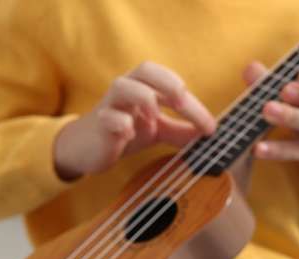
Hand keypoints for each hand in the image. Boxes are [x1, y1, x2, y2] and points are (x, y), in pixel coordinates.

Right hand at [54, 61, 215, 180]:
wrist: (88, 148)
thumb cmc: (124, 131)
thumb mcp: (157, 130)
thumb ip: (180, 131)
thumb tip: (209, 135)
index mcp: (144, 87)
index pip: (170, 85)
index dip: (193, 104)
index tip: (210, 127)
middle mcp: (127, 90)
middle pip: (145, 70)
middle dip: (167, 81)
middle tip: (183, 100)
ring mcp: (110, 105)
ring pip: (122, 86)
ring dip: (142, 97)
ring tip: (154, 117)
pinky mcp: (98, 124)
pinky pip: (107, 117)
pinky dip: (120, 122)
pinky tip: (130, 134)